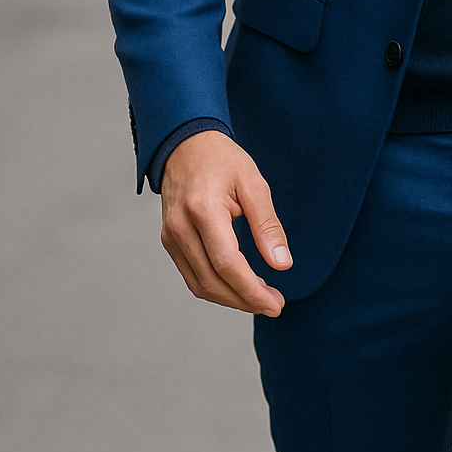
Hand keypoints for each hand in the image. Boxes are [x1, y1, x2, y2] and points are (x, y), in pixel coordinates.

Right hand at [160, 130, 292, 315]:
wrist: (186, 145)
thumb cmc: (223, 160)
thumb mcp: (253, 184)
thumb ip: (267, 225)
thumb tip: (282, 264)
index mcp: (202, 209)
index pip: (227, 263)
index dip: (252, 290)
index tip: (276, 304)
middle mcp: (180, 227)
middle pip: (212, 281)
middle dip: (245, 300)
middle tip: (274, 305)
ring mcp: (170, 236)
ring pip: (200, 285)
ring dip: (231, 299)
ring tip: (260, 298)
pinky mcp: (169, 241)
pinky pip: (192, 275)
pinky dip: (216, 287)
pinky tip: (239, 285)